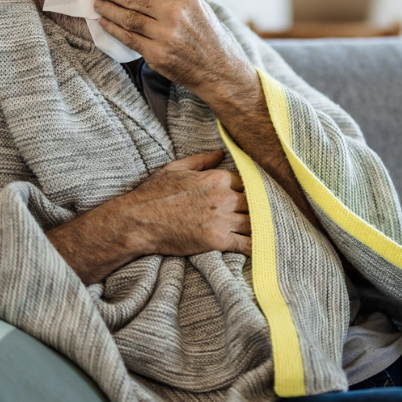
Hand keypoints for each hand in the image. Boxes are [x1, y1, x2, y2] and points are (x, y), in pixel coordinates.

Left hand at [90, 0, 256, 102]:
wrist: (220, 71)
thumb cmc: (210, 38)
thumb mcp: (198, 6)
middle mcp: (175, 13)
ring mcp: (165, 35)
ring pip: (126, 16)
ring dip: (107, 8)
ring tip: (97, 3)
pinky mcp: (157, 55)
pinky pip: (128, 38)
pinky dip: (113, 28)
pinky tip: (105, 22)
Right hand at [117, 148, 251, 257]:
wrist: (138, 221)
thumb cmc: (153, 194)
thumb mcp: (176, 168)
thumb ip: (201, 160)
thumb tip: (220, 153)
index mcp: (216, 178)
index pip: (248, 182)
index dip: (250, 190)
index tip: (252, 197)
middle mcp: (223, 197)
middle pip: (255, 202)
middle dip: (257, 209)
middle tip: (261, 215)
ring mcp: (221, 219)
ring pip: (254, 222)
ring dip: (259, 226)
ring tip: (264, 231)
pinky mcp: (217, 240)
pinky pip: (246, 244)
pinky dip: (255, 246)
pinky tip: (260, 248)